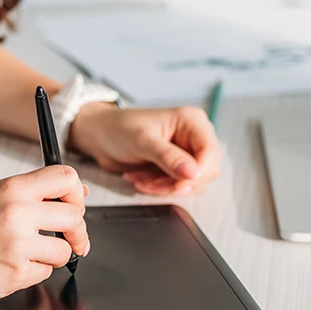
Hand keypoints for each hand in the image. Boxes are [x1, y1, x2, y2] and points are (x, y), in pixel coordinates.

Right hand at [0, 165, 89, 304]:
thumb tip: (79, 193)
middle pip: (75, 218)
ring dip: (51, 256)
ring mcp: (17, 245)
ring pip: (64, 252)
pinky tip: (10, 265)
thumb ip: (35, 194)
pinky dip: (32, 272)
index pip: (67, 178)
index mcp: (13, 189)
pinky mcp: (15, 274)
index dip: (78, 194)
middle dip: (75, 232)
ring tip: (24, 253)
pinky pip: (45, 273)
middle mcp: (18, 213)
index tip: (76, 207)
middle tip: (67, 238)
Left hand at [68, 103, 220, 195]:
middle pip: (205, 170)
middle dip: (179, 182)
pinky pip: (177, 185)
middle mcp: (193, 136)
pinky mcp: (175, 166)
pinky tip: (141, 179)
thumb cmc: (119, 128)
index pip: (210, 152)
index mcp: (192, 121)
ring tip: (142, 180)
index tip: (180, 183)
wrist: (100, 136)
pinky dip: (159, 187)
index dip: (198, 172)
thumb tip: (192, 173)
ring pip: (191, 182)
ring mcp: (185, 152)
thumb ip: (169, 157)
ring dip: (166, 187)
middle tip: (155, 184)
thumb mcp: (143, 141)